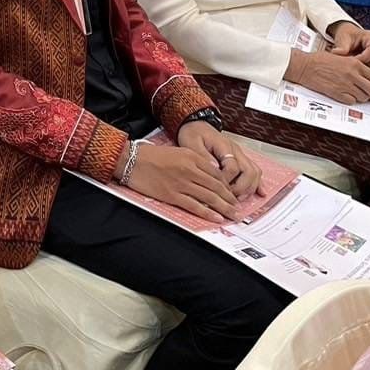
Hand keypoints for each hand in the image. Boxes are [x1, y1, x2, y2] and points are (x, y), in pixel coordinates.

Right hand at [126, 139, 242, 223]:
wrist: (131, 160)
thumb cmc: (151, 155)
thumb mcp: (178, 151)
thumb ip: (195, 160)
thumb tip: (210, 173)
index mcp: (192, 157)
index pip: (216, 173)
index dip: (227, 185)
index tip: (233, 193)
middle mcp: (190, 169)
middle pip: (217, 186)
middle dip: (230, 198)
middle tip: (238, 207)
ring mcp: (181, 183)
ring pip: (209, 197)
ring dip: (224, 207)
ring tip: (233, 214)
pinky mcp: (172, 195)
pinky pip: (194, 205)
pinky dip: (208, 212)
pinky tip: (217, 217)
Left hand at [176, 122, 261, 200]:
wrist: (195, 125)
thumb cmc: (193, 133)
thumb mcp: (191, 142)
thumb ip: (202, 156)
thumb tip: (215, 169)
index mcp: (224, 146)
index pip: (232, 167)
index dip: (227, 181)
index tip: (218, 189)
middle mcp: (235, 151)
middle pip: (249, 172)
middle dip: (241, 188)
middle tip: (230, 199)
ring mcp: (240, 155)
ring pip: (254, 172)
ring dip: (249, 188)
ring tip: (239, 199)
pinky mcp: (240, 159)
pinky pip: (254, 171)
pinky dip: (258, 183)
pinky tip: (260, 193)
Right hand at [293, 49, 369, 103]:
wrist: (305, 66)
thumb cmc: (319, 60)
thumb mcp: (342, 57)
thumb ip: (354, 65)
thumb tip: (364, 75)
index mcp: (355, 64)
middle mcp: (353, 75)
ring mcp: (345, 85)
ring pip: (363, 97)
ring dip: (362, 98)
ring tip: (357, 95)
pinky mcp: (337, 93)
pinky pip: (352, 101)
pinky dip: (351, 100)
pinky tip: (347, 96)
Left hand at [329, 23, 369, 66]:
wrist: (348, 35)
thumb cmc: (346, 35)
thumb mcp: (343, 38)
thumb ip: (342, 47)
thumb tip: (335, 52)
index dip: (362, 57)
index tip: (350, 62)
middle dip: (362, 65)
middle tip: (349, 67)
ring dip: (362, 68)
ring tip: (350, 66)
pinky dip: (363, 69)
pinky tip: (354, 68)